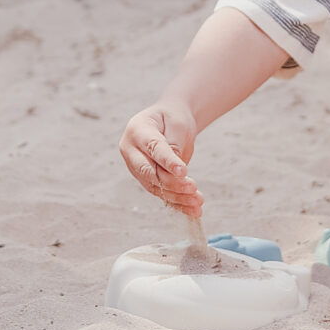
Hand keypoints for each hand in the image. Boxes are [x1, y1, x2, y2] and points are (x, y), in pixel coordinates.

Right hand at [119, 102, 202, 216]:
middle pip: (149, 172)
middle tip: (193, 188)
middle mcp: (131, 151)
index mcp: (136, 131)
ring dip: (178, 196)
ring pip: (155, 187)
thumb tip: (177, 172)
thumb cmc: (172, 119)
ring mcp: (136, 167)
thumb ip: (174, 145)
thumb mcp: (177, 124)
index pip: (153, 149)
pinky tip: (193, 210)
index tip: (183, 171)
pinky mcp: (146, 179)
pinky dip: (178, 203)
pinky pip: (161, 193)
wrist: (168, 121)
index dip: (167, 161)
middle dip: (172, 183)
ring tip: (198, 201)